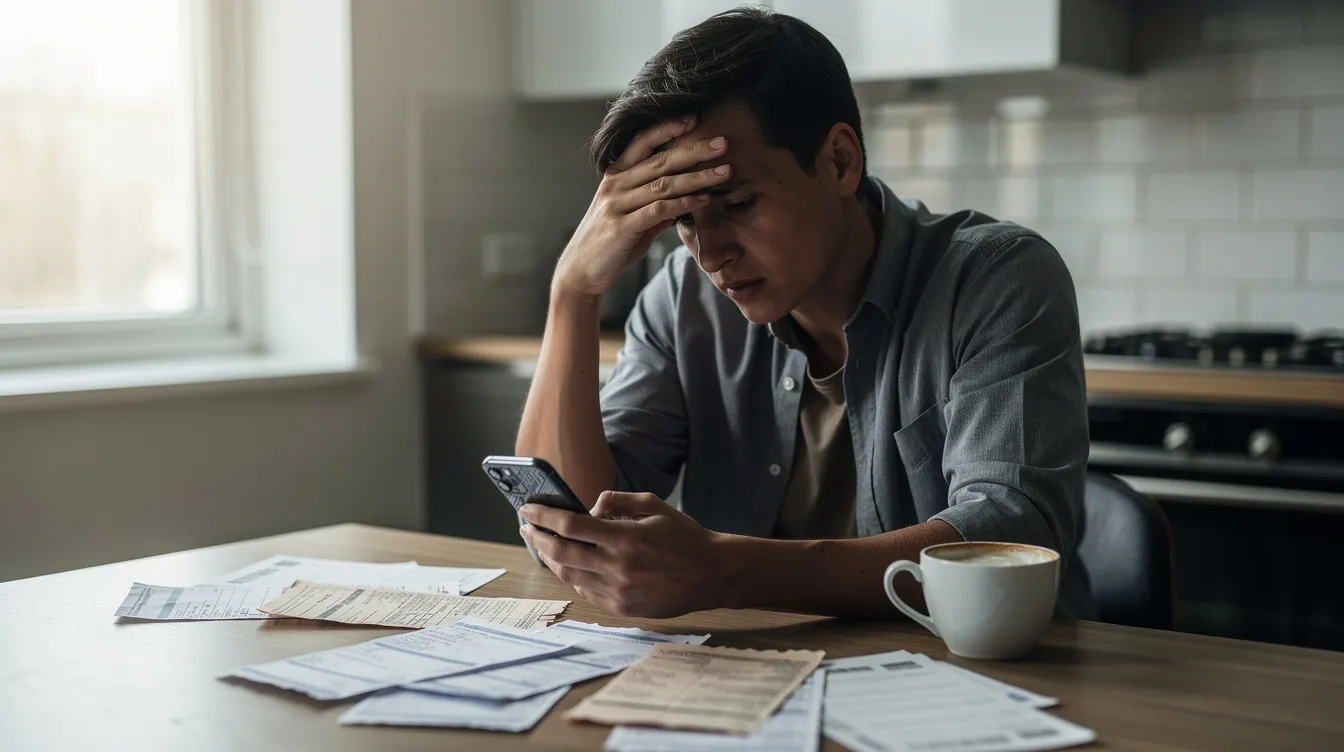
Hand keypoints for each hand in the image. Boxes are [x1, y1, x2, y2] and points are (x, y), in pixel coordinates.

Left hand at [518, 491, 730, 617]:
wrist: (711, 575)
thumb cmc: (684, 537)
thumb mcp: (653, 505)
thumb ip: (617, 501)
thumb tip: (587, 508)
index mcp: (625, 537)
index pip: (570, 526)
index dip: (543, 517)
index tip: (527, 509)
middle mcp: (617, 566)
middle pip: (561, 552)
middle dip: (537, 538)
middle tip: (526, 528)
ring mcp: (618, 590)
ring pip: (569, 575)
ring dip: (551, 558)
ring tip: (544, 545)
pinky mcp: (621, 607)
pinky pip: (585, 591)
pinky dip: (573, 576)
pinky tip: (570, 565)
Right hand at [552, 116, 731, 298]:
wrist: (580, 271)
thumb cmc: (609, 242)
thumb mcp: (632, 217)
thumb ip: (656, 205)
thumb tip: (685, 200)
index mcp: (616, 175)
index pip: (642, 142)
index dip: (667, 127)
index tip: (694, 119)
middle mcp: (615, 185)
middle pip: (659, 160)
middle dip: (693, 149)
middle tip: (722, 143)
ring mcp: (617, 205)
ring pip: (663, 184)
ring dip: (697, 176)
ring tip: (724, 171)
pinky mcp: (622, 227)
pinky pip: (659, 210)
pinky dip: (684, 203)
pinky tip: (705, 199)